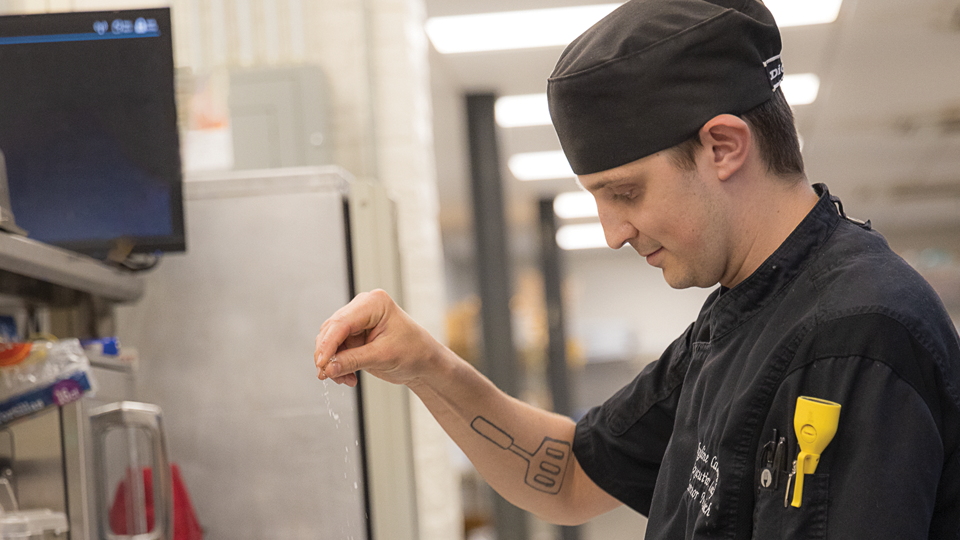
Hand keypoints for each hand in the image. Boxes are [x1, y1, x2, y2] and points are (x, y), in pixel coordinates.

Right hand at [314, 289, 441, 387]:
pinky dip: (339, 364)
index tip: (321, 364)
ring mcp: (358, 321)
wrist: (424, 362)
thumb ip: (353, 361)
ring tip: (345, 379)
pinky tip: (348, 377)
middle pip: (332, 330)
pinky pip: (337, 349)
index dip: (328, 344)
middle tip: (327, 375)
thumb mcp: (383, 357)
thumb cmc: (414, 352)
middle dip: (328, 355)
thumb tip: (328, 367)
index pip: (341, 322)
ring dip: (333, 362)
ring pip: (331, 341)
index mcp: (374, 303)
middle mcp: (363, 307)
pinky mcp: (355, 335)